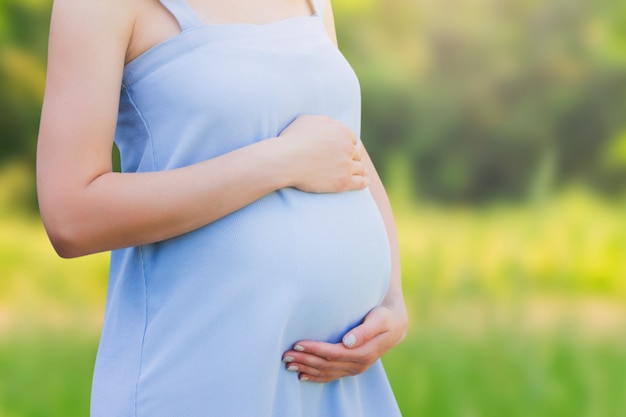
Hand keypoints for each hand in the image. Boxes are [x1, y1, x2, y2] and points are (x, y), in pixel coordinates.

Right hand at [278, 115, 367, 192]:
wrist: (285, 160)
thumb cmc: (291, 140)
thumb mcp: (306, 120)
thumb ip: (322, 121)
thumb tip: (328, 123)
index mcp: (341, 131)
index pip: (351, 139)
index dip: (348, 145)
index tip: (345, 151)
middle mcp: (347, 147)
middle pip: (356, 153)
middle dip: (353, 157)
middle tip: (351, 163)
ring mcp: (346, 165)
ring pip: (360, 168)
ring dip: (360, 170)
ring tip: (361, 173)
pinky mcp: (344, 182)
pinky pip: (360, 182)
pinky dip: (364, 182)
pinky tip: (365, 182)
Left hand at [281, 305, 407, 382]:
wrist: (395, 325)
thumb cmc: (385, 317)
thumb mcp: (379, 319)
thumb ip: (365, 330)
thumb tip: (348, 341)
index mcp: (364, 352)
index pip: (333, 353)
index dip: (315, 350)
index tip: (298, 344)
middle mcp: (359, 364)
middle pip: (326, 365)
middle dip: (305, 360)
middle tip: (285, 355)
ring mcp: (355, 369)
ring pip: (326, 372)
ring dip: (306, 368)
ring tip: (288, 364)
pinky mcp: (351, 369)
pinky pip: (331, 376)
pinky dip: (315, 377)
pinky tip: (302, 375)